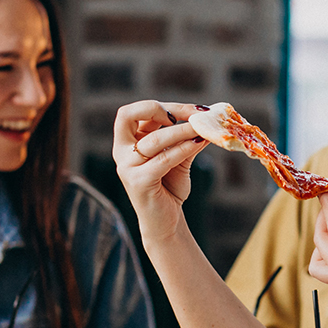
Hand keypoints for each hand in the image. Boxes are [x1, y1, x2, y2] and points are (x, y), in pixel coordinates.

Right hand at [113, 101, 208, 240]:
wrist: (167, 221)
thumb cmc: (169, 187)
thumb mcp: (178, 156)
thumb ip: (186, 138)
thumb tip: (207, 118)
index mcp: (126, 141)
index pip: (133, 111)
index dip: (158, 106)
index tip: (187, 111)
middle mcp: (121, 152)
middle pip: (129, 115)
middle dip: (163, 109)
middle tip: (194, 114)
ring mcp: (127, 167)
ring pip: (155, 138)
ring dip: (184, 130)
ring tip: (205, 128)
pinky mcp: (139, 182)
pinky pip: (164, 158)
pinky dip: (184, 148)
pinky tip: (200, 143)